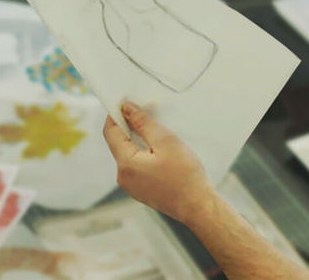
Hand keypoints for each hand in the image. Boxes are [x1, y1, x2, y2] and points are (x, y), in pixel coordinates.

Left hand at [102, 102, 217, 224]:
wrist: (198, 207)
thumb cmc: (186, 175)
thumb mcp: (166, 141)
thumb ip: (143, 123)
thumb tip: (126, 108)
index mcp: (126, 164)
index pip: (110, 132)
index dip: (115, 114)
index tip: (125, 101)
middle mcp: (123, 176)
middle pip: (119, 143)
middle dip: (130, 125)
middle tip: (148, 111)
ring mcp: (130, 186)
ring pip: (128, 154)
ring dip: (139, 139)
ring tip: (158, 131)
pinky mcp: (140, 190)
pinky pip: (136, 165)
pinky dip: (144, 153)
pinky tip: (160, 150)